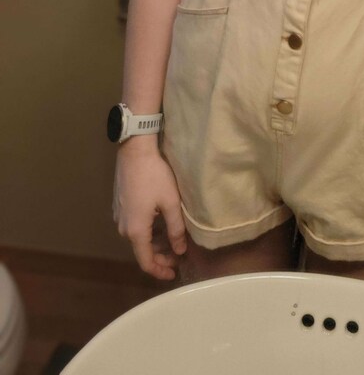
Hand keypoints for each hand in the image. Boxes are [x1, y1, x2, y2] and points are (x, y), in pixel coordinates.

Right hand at [113, 142, 186, 280]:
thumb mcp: (171, 203)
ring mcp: (119, 216)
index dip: (160, 271)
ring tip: (173, 240)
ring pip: (138, 238)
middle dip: (160, 256)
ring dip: (154, 243)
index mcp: (135, 231)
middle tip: (178, 255)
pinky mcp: (120, 205)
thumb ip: (176, 229)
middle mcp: (123, 228)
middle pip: (141, 250)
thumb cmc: (155, 176)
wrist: (135, 152)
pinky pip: (135, 226)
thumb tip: (180, 250)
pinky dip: (148, 231)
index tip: (174, 274)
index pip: (146, 261)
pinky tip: (161, 224)